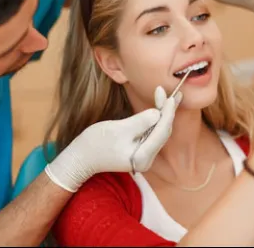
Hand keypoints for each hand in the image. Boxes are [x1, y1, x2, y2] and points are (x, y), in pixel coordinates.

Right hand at [44, 86, 181, 191]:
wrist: (80, 157)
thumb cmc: (95, 143)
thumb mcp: (117, 130)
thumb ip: (139, 122)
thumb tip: (157, 113)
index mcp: (142, 157)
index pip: (161, 132)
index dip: (167, 112)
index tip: (169, 96)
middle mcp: (147, 160)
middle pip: (163, 132)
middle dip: (167, 112)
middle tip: (173, 92)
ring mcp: (144, 157)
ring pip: (159, 132)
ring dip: (164, 114)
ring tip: (171, 97)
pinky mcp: (140, 151)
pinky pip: (153, 134)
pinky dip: (156, 120)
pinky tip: (161, 108)